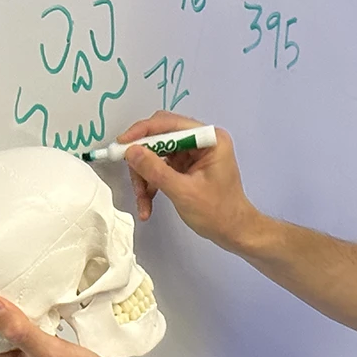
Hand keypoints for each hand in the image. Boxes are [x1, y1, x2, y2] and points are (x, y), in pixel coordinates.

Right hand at [118, 111, 259, 252]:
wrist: (234, 232)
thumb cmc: (218, 213)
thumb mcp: (183, 192)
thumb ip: (156, 170)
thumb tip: (131, 151)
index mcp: (209, 139)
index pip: (169, 124)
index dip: (143, 132)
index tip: (122, 144)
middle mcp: (201, 141)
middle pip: (160, 138)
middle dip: (142, 160)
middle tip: (132, 177)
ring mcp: (192, 154)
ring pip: (155, 155)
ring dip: (144, 177)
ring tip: (143, 201)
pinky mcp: (185, 166)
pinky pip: (159, 168)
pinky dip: (150, 184)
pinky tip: (147, 205)